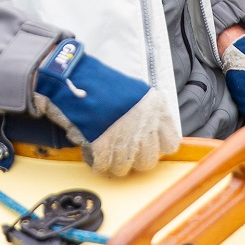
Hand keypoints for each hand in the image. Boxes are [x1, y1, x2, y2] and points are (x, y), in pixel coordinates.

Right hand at [32, 39, 179, 176]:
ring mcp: (124, 138)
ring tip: (104, 149)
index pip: (170, 144)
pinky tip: (91, 150)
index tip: (144, 145)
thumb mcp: (135, 91)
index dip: (156, 147)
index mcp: (155, 108)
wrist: (74, 77)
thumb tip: (147, 136)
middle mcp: (144, 125)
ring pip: (124, 168)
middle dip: (133, 159)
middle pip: (147, 161)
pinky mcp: (102, 146)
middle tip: (120, 149)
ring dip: (112, 162)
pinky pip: (103, 166)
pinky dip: (95, 161)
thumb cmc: (102, 82)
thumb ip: (146, 113)